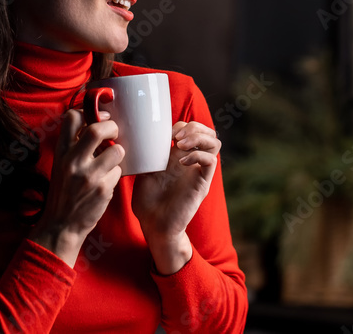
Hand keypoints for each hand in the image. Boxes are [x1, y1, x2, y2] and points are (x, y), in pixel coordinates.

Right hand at [28, 108, 124, 266]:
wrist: (61, 226)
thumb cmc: (64, 194)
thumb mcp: (61, 166)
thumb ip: (74, 147)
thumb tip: (96, 125)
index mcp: (61, 153)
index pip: (71, 118)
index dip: (88, 112)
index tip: (99, 117)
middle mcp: (73, 162)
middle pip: (98, 130)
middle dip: (112, 127)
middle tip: (114, 133)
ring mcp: (88, 176)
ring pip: (116, 150)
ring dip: (118, 154)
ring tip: (111, 162)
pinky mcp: (102, 189)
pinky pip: (119, 171)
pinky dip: (116, 174)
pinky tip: (107, 182)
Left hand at [131, 121, 220, 242]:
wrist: (154, 226)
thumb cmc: (148, 202)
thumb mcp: (145, 171)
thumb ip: (148, 155)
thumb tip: (137, 137)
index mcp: (179, 156)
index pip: (192, 130)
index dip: (181, 125)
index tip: (165, 133)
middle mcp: (192, 162)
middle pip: (208, 132)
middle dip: (194, 127)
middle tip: (176, 136)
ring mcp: (198, 172)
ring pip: (215, 143)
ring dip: (198, 137)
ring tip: (180, 144)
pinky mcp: (202, 183)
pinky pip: (211, 161)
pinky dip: (197, 155)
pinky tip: (181, 161)